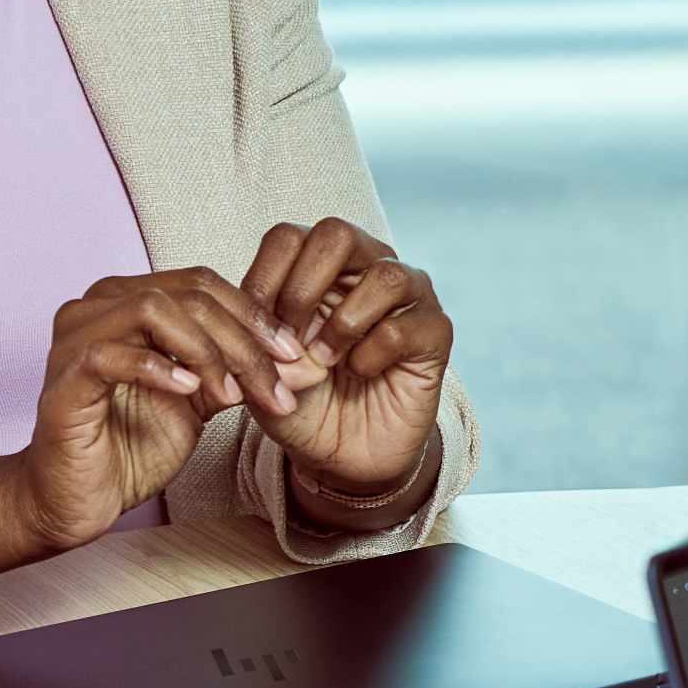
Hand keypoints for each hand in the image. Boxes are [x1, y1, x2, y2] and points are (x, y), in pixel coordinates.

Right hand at [6, 270, 324, 551]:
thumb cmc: (132, 446)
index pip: (202, 284)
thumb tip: (299, 359)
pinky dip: (159, 368)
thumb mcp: (200, 399)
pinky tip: (189, 391)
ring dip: (207, 352)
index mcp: (129, 300)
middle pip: (186, 294)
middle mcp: (98, 306)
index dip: (255, 315)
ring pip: (152, 310)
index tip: (295, 355)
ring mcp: (75, 338)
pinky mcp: (63, 379)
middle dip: (242, 339)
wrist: (82, 498)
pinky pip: (111, 354)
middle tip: (276, 382)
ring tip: (233, 393)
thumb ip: (234, 369)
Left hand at [238, 219, 454, 493]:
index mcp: (320, 265)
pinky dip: (371, 354)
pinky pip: (404, 327)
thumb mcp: (262, 370)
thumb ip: (253, 340)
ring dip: (342, 324)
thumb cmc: (304, 399)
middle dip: (302, 289)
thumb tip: (259, 325)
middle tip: (290, 336)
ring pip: (384, 275)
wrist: (343, 453)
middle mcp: (367, 267)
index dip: (264, 280)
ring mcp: (408, 295)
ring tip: (325, 359)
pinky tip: (362, 372)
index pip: (289, 238)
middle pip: (336, 235)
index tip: (253, 329)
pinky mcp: (434, 331)